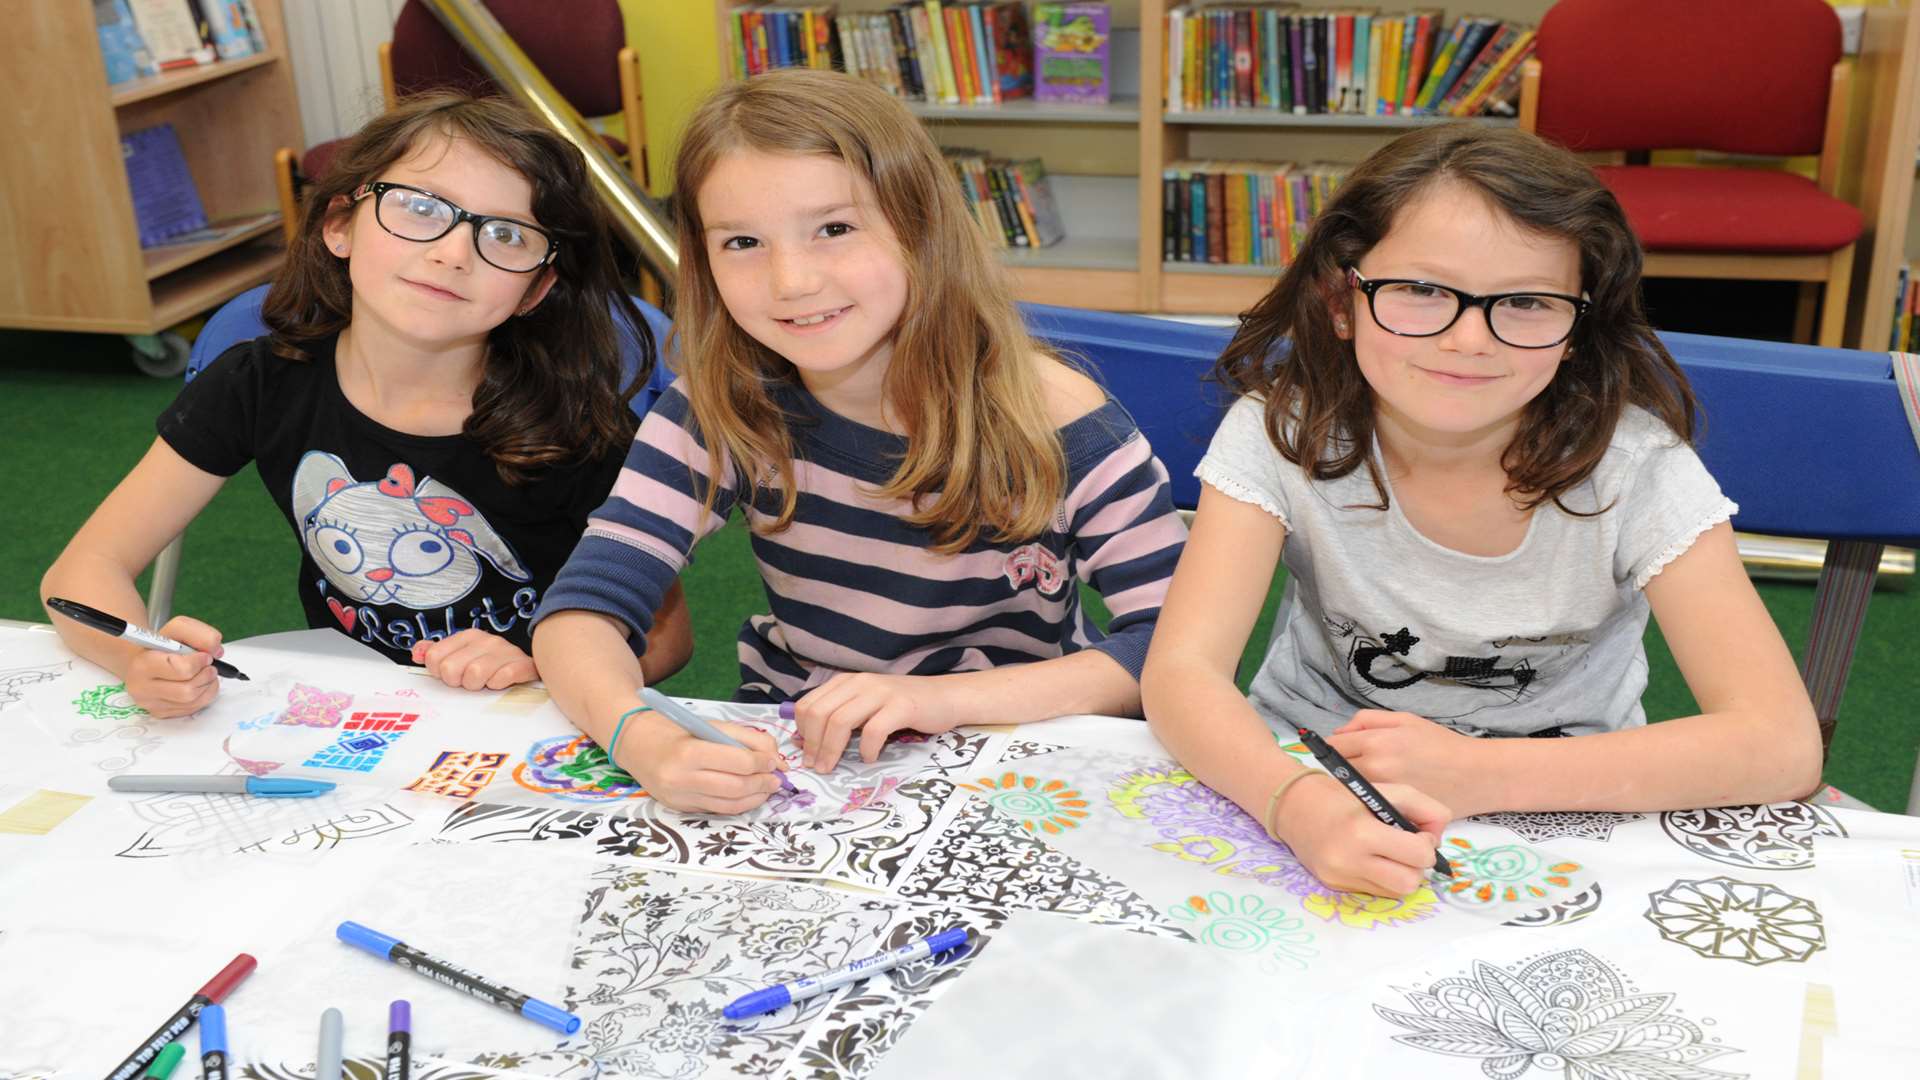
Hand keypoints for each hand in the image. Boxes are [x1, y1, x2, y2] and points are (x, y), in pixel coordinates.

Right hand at [125, 615, 223, 717]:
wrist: (146, 659)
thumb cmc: (164, 644)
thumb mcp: (179, 628)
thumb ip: (199, 634)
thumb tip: (215, 651)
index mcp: (143, 664)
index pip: (181, 670)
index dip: (199, 663)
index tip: (205, 656)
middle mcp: (141, 687)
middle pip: (188, 691)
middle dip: (206, 676)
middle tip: (209, 666)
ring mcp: (149, 703)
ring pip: (192, 701)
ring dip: (208, 685)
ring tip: (206, 673)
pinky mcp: (159, 713)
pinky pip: (192, 708)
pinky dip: (204, 695)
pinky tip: (200, 684)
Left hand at [412, 629, 536, 690]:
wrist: (535, 667)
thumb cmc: (492, 667)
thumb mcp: (462, 656)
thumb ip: (436, 653)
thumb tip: (416, 653)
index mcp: (468, 636)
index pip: (435, 658)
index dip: (440, 673)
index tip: (453, 676)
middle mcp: (486, 640)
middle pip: (451, 669)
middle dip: (459, 682)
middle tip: (471, 682)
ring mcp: (506, 651)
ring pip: (474, 675)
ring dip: (479, 686)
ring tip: (486, 684)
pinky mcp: (523, 665)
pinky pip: (502, 678)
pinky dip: (498, 686)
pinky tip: (502, 684)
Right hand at [617, 707, 786, 813]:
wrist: (636, 743)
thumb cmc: (677, 730)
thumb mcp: (712, 726)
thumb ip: (748, 739)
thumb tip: (776, 759)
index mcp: (690, 752)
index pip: (737, 763)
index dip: (762, 764)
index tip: (774, 761)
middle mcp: (682, 779)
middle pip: (735, 788)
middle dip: (762, 784)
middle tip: (777, 779)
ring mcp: (679, 797)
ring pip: (728, 805)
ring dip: (755, 798)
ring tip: (767, 788)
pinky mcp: (680, 808)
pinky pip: (717, 810)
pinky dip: (738, 804)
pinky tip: (750, 796)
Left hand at [792, 673, 964, 770]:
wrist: (945, 697)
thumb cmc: (903, 706)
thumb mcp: (866, 706)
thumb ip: (841, 716)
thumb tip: (808, 742)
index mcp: (847, 682)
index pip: (808, 704)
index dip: (801, 731)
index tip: (805, 752)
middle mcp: (860, 683)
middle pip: (819, 713)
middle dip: (812, 744)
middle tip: (815, 766)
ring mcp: (881, 693)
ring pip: (840, 721)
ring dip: (831, 750)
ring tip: (831, 767)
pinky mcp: (901, 706)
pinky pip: (873, 730)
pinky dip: (866, 749)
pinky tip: (869, 758)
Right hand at [1272, 772, 1450, 897]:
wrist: (1291, 804)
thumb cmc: (1341, 793)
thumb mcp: (1384, 789)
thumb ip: (1422, 808)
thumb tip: (1438, 838)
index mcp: (1361, 832)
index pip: (1418, 856)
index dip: (1426, 846)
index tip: (1417, 834)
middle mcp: (1348, 860)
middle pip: (1409, 883)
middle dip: (1415, 867)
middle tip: (1407, 848)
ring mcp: (1339, 877)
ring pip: (1394, 893)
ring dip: (1400, 875)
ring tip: (1389, 854)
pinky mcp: (1334, 886)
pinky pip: (1374, 891)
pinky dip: (1381, 877)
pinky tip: (1370, 858)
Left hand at [1328, 709, 1485, 815]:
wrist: (1477, 775)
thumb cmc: (1442, 744)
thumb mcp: (1406, 720)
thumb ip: (1367, 721)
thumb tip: (1339, 734)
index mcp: (1377, 742)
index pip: (1332, 748)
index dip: (1331, 750)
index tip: (1336, 754)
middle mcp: (1376, 768)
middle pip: (1335, 772)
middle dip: (1336, 771)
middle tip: (1348, 771)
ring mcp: (1384, 794)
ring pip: (1348, 792)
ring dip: (1348, 789)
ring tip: (1361, 785)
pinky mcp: (1394, 813)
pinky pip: (1367, 808)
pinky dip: (1366, 804)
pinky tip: (1375, 800)